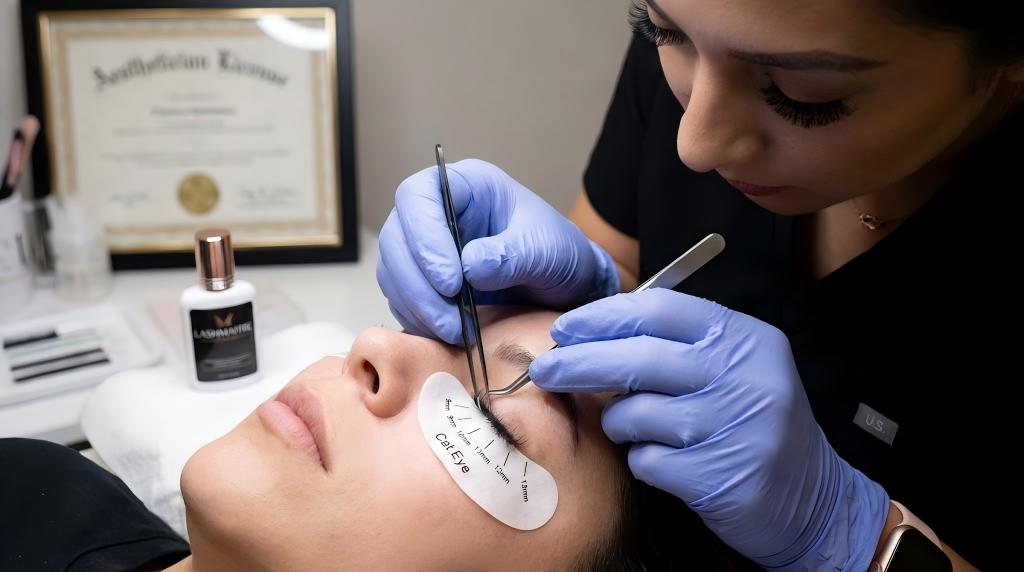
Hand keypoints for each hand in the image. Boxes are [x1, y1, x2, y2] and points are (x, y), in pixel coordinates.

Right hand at [376, 159, 618, 343]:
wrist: (565, 287)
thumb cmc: (559, 253)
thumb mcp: (547, 250)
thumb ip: (511, 255)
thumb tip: (470, 267)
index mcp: (465, 186)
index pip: (418, 197)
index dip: (424, 238)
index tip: (451, 282)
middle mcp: (437, 212)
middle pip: (396, 238)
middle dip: (418, 285)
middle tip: (450, 320)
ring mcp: (426, 247)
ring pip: (393, 272)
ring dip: (417, 308)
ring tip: (456, 332)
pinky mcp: (424, 281)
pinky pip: (402, 299)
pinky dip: (419, 320)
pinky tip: (448, 334)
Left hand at [530, 289, 889, 569]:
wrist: (812, 502)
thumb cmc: (752, 423)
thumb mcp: (733, 367)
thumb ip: (676, 345)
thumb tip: (592, 333)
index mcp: (744, 338)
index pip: (659, 310)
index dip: (602, 316)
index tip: (565, 328)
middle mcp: (743, 377)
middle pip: (637, 358)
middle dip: (578, 362)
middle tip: (544, 369)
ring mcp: (733, 428)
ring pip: (635, 412)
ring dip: (617, 421)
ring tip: (631, 426)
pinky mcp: (718, 477)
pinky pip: (646, 461)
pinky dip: (641, 460)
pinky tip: (663, 460)